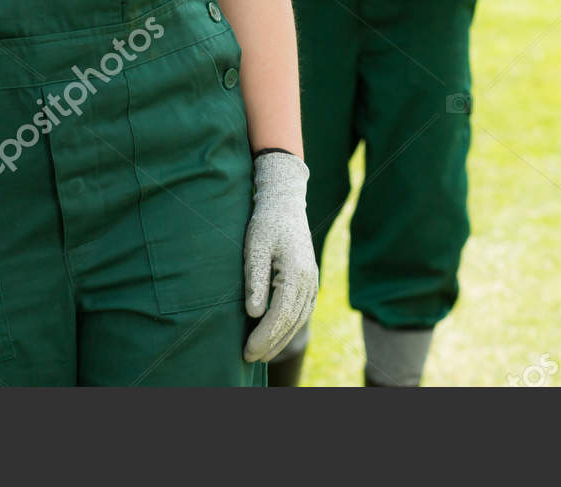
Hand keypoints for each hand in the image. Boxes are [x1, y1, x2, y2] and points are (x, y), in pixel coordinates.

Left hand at [241, 152, 316, 362]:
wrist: (285, 202)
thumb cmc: (266, 223)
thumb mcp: (254, 248)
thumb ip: (255, 281)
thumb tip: (254, 314)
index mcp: (296, 273)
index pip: (280, 315)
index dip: (264, 337)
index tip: (247, 351)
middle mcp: (310, 279)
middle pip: (292, 322)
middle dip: (271, 343)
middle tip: (249, 359)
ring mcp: (313, 280)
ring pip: (300, 319)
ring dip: (281, 339)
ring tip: (262, 354)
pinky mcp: (310, 279)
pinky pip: (303, 310)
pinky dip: (291, 326)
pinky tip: (277, 335)